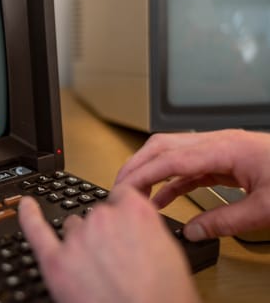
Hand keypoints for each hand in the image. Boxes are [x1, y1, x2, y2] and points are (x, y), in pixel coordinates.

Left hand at [18, 187, 199, 302]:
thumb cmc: (165, 299)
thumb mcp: (171, 253)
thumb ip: (146, 229)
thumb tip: (134, 229)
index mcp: (135, 212)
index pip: (121, 196)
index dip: (122, 212)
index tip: (122, 220)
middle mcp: (103, 218)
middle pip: (95, 215)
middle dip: (104, 235)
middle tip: (117, 263)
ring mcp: (77, 238)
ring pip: (73, 229)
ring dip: (81, 243)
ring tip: (97, 272)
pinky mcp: (55, 261)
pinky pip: (36, 231)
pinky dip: (28, 216)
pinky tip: (26, 206)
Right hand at [115, 129, 269, 240]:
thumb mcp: (268, 208)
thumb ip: (225, 222)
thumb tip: (193, 230)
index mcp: (226, 148)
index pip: (171, 157)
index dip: (143, 173)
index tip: (123, 188)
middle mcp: (218, 142)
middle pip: (163, 145)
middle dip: (136, 164)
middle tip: (119, 186)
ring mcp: (220, 147)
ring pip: (171, 152)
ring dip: (150, 171)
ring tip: (134, 193)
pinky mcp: (225, 158)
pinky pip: (188, 165)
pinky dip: (170, 180)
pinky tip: (163, 197)